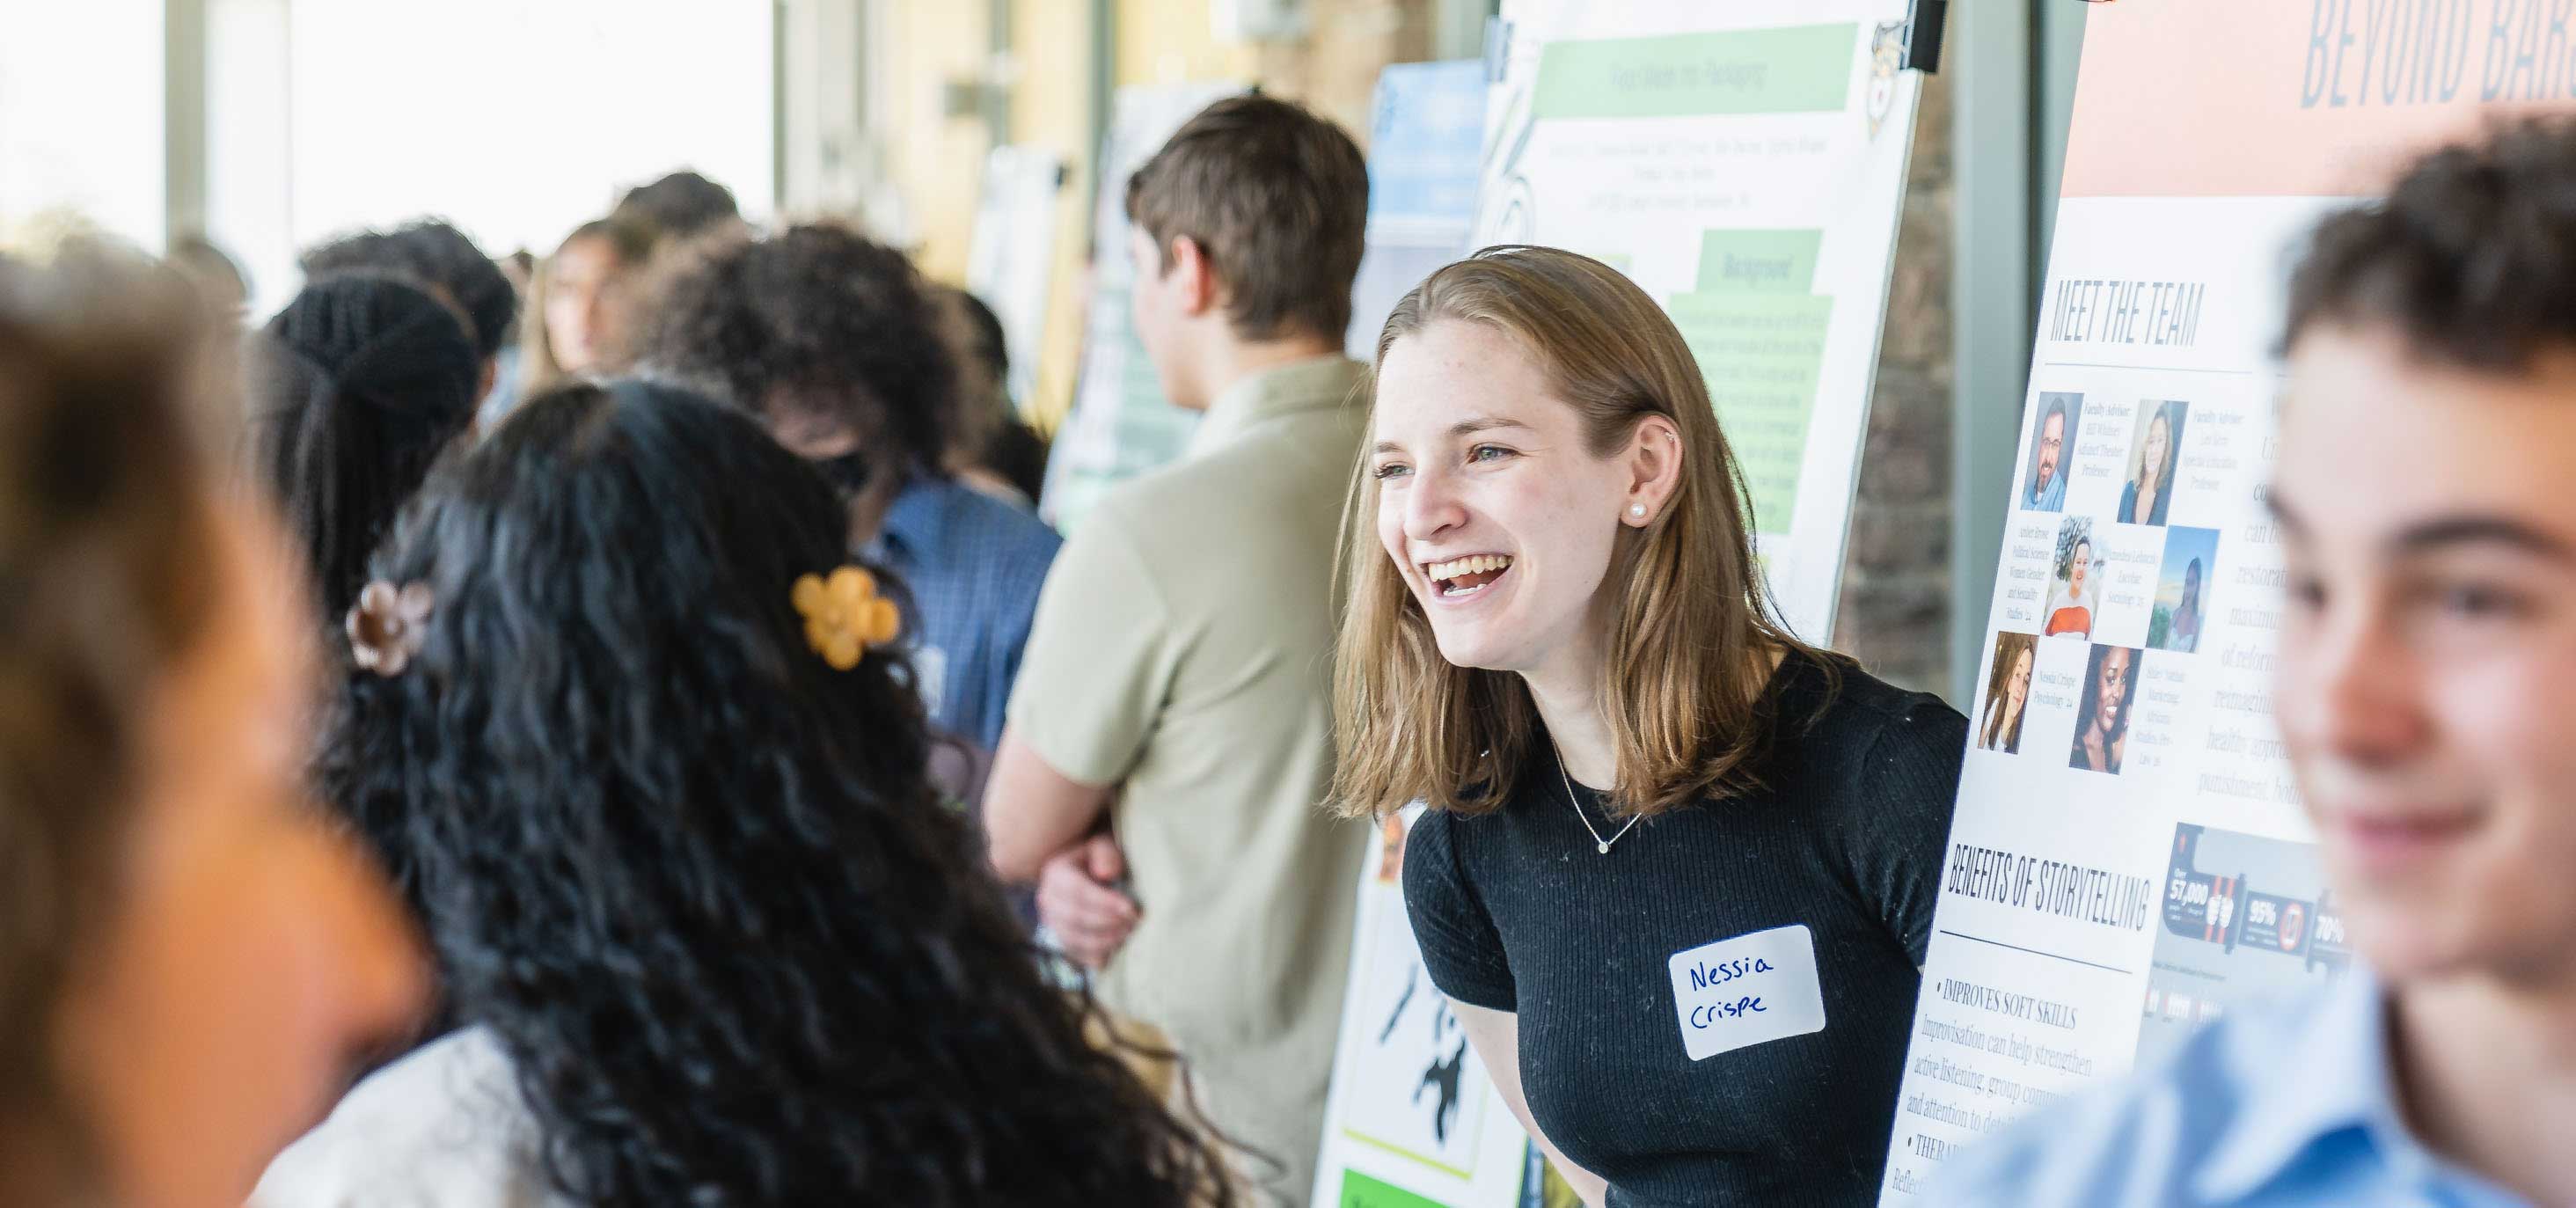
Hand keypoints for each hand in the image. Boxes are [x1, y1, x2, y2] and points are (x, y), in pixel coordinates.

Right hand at [1038, 834, 1138, 968]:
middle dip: (1108, 923)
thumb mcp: (1103, 845)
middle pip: (1075, 918)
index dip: (1106, 903)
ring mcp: (1051, 921)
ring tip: (1129, 932)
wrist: (1085, 868)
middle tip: (1134, 922)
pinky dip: (1097, 955)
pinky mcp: (1060, 938)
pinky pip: (1076, 954)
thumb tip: (1107, 873)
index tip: (1132, 909)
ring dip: (1105, 940)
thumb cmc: (1099, 856)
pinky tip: (1117, 946)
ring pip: (1074, 939)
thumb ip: (1106, 854)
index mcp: (1055, 872)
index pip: (1078, 891)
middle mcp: (1047, 899)